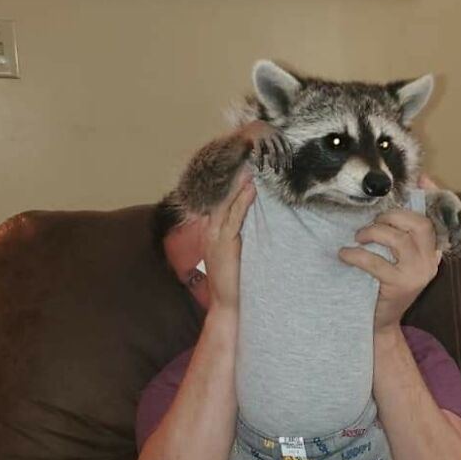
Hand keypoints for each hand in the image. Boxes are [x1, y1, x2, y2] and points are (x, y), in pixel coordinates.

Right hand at [163, 169, 254, 311]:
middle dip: (230, 177)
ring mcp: (215, 236)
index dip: (227, 181)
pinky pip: (234, 217)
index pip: (218, 199)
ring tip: (249, 166)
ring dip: (237, 184)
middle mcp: (209, 229)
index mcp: (211, 230)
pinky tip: (251, 189)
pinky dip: (242, 201)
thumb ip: (236, 232)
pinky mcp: (224, 243)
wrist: (227, 303)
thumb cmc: (234, 278)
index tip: (239, 163)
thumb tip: (247, 215)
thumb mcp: (234, 251)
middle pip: (219, 197)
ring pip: (225, 203)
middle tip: (244, 156)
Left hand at [339, 181, 441, 333]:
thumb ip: (396, 233)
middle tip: (373, 222)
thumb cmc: (381, 286)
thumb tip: (390, 201)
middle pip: (420, 224)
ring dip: (374, 232)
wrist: (378, 324)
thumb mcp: (392, 258)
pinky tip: (346, 255)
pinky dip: (357, 255)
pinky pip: (377, 262)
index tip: (420, 178)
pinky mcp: (400, 286)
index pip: (435, 217)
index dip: (431, 195)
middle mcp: (430, 262)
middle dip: (393, 216)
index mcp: (432, 252)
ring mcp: (417, 274)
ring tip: (359, 237)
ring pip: (399, 239)